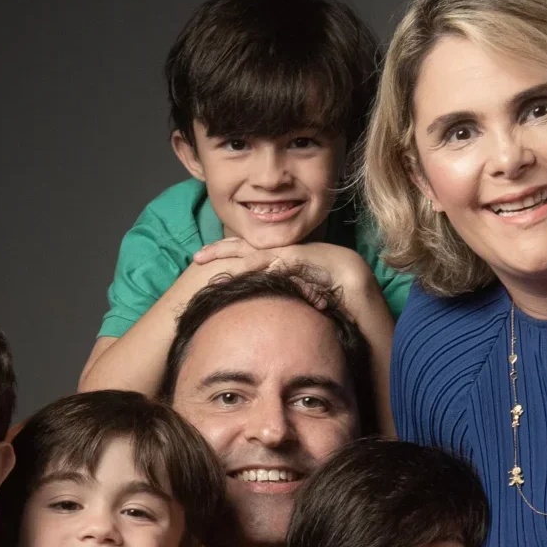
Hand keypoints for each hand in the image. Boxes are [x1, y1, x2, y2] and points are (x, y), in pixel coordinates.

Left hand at [191, 238, 373, 294]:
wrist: (350, 276)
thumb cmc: (324, 283)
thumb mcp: (294, 287)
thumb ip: (278, 289)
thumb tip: (260, 300)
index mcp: (276, 255)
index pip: (244, 251)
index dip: (223, 253)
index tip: (201, 259)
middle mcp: (278, 250)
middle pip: (242, 246)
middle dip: (218, 250)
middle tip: (196, 257)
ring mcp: (287, 251)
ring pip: (252, 252)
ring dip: (229, 256)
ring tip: (207, 262)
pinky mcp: (297, 256)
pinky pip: (272, 260)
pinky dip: (255, 265)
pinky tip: (238, 269)